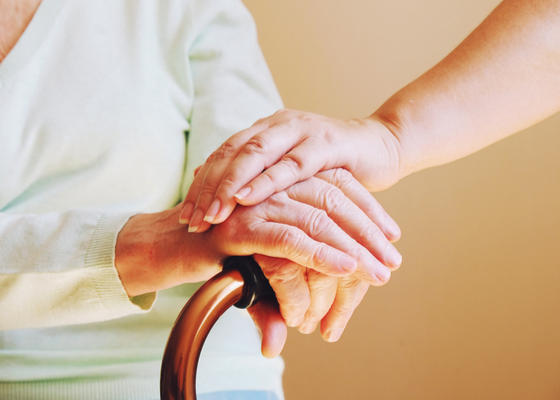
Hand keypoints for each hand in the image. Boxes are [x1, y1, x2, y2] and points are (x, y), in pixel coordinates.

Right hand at [115, 170, 399, 356]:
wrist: (167, 248)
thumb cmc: (218, 252)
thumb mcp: (265, 257)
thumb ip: (294, 268)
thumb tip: (327, 288)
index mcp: (282, 179)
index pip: (337, 186)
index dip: (368, 211)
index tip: (392, 238)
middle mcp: (273, 184)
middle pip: (334, 198)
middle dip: (368, 231)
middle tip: (392, 260)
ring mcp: (257, 202)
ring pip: (317, 217)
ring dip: (354, 246)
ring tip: (379, 271)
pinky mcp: (241, 226)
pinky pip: (289, 237)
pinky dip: (321, 253)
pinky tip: (345, 268)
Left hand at [179, 109, 404, 234]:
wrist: (382, 146)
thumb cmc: (332, 167)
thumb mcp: (290, 173)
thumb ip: (260, 180)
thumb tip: (220, 200)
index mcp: (265, 130)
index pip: (223, 155)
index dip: (201, 185)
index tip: (184, 216)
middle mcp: (277, 125)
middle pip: (231, 153)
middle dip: (208, 188)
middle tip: (191, 221)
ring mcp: (301, 130)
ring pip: (254, 155)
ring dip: (230, 187)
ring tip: (212, 215)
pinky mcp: (326, 144)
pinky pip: (291, 164)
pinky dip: (266, 181)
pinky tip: (246, 198)